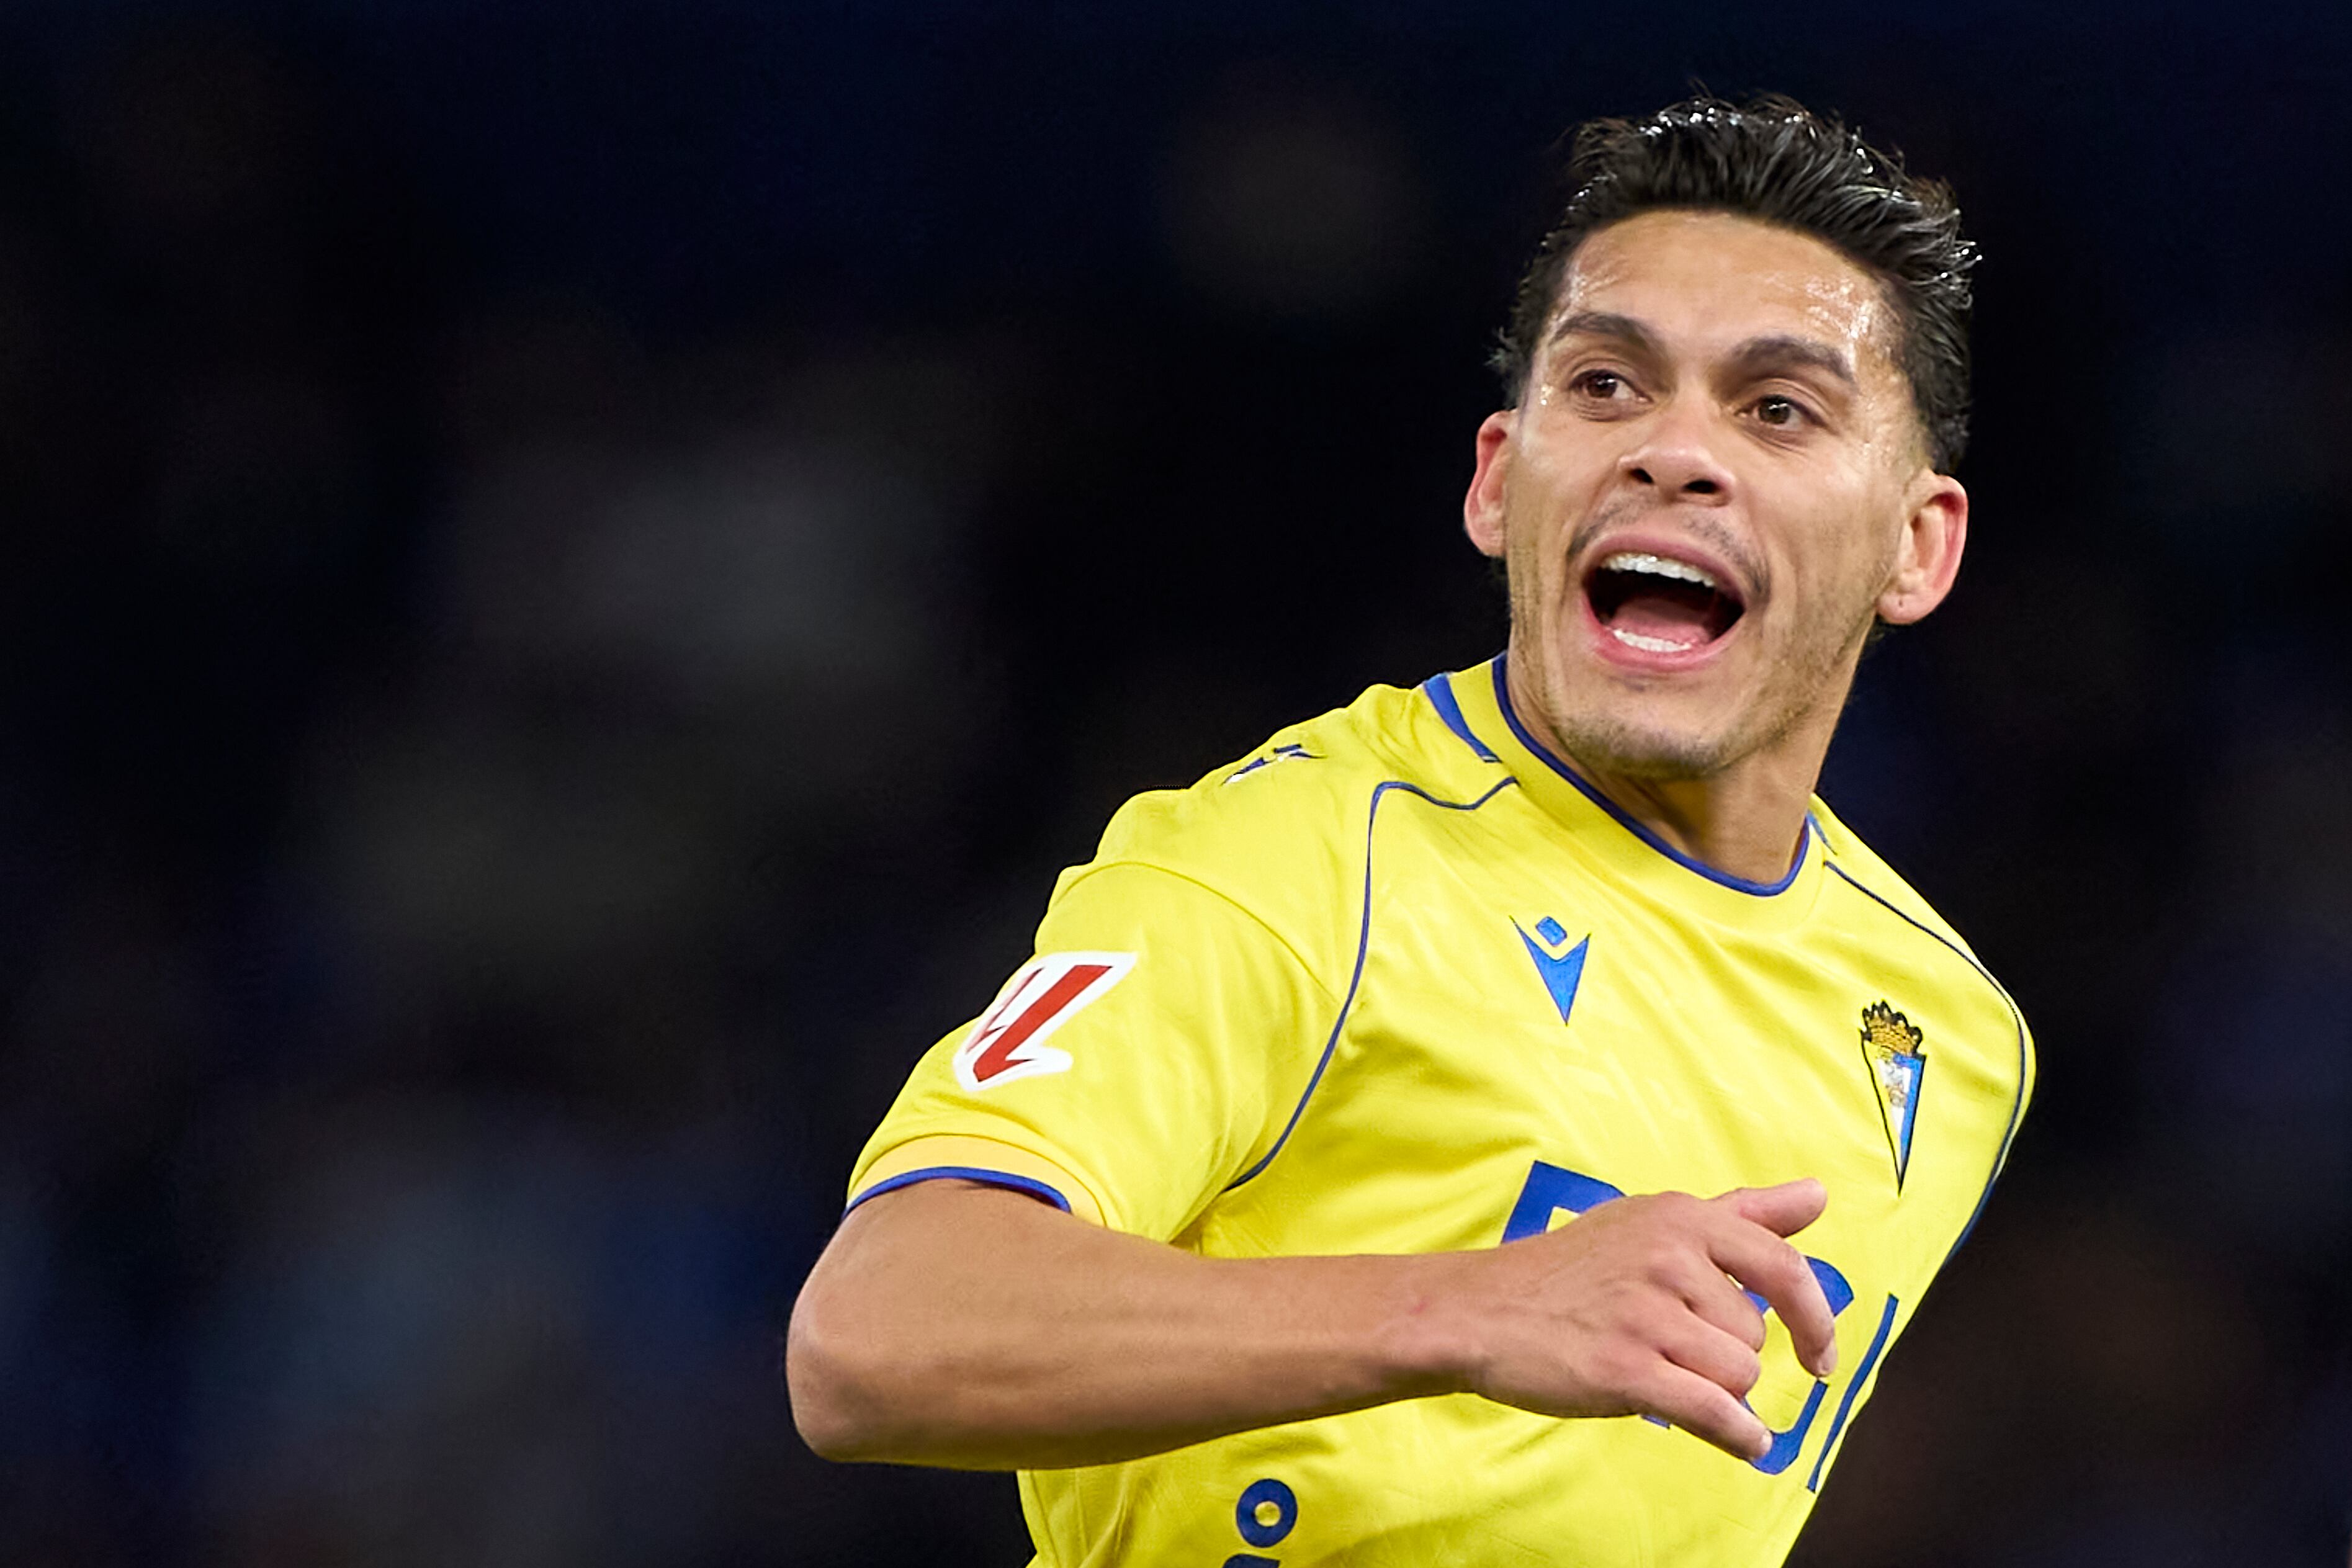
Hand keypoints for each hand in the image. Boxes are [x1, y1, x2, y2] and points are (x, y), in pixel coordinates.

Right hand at [1454, 1179, 1836, 1459]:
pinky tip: (1743, 1441)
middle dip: (1725, 1355)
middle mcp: (1668, 1258)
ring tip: (1662, 1374)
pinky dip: (1739, 1436)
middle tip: (1669, 1347)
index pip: (1783, 1267)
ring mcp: (1646, 1315)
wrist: (1481, 1311)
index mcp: (1681, 1218)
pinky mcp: (1625, 1370)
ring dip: (1715, 1391)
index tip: (1820, 1355)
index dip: (1816, 1318)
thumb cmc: (1571, 1270)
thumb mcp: (1652, 1222)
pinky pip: (1716, 1413)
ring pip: (1737, 1376)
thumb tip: (1819, 1195)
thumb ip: (1743, 1213)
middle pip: (1753, 1335)